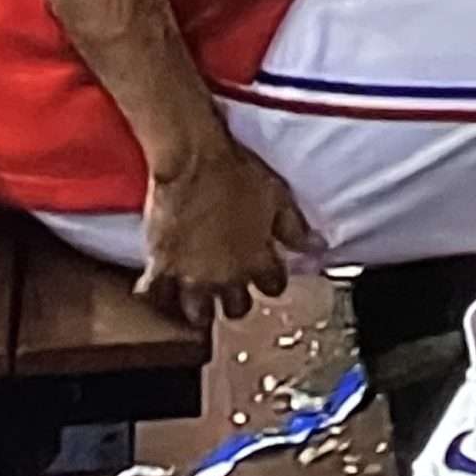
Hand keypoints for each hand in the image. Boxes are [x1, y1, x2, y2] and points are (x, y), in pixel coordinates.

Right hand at [136, 136, 320, 327]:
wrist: (194, 162)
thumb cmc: (239, 174)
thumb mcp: (278, 198)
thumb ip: (296, 229)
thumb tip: (319, 248)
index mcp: (258, 260)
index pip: (274, 288)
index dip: (271, 280)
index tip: (266, 272)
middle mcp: (227, 276)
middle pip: (237, 309)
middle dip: (236, 302)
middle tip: (230, 287)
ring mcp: (192, 275)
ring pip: (198, 313)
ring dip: (199, 307)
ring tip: (196, 294)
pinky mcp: (160, 266)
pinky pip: (156, 296)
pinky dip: (158, 293)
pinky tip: (160, 284)